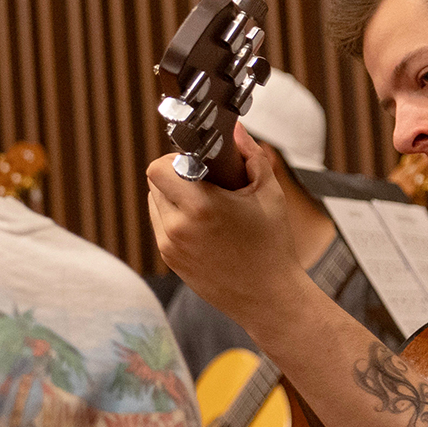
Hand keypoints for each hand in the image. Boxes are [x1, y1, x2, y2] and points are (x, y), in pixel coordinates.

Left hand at [144, 121, 308, 330]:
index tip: (196, 163)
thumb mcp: (269, 195)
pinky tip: (202, 224)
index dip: (176, 160)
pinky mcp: (168, 258)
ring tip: (204, 204)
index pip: (159, 167)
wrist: (270, 298)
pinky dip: (174, 217)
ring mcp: (169, 244)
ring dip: (172, 196)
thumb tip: (235, 128)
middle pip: (154, 182)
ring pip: (154, 202)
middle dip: (175, 175)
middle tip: (202, 181)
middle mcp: (177, 226)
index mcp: (201, 207)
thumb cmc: (273, 246)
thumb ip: (251, 156)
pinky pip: (160, 224)